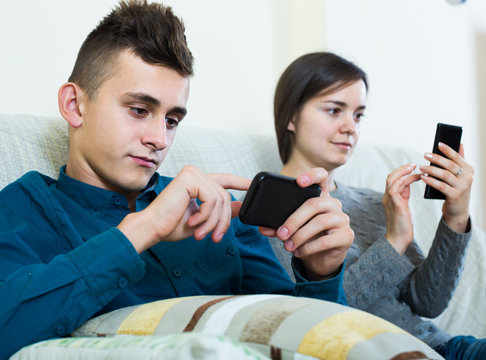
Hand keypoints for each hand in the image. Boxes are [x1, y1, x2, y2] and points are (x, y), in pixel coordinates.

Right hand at [118, 165, 249, 252]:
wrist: (152, 228)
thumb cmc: (170, 225)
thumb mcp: (203, 220)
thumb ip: (220, 211)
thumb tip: (240, 206)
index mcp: (197, 182)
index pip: (225, 179)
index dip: (241, 182)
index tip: (253, 184)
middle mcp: (195, 174)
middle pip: (225, 196)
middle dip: (223, 220)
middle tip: (215, 237)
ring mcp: (193, 174)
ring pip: (220, 200)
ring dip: (213, 222)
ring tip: (200, 233)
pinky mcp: (190, 178)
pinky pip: (212, 199)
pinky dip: (206, 215)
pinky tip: (193, 222)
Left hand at [260, 168, 353, 279]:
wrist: (320, 259)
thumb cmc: (305, 238)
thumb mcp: (291, 229)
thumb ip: (277, 226)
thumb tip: (262, 228)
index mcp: (320, 196)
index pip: (321, 177)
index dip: (312, 176)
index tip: (298, 182)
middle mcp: (334, 204)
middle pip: (314, 204)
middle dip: (294, 220)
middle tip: (281, 234)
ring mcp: (342, 219)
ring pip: (320, 222)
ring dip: (300, 235)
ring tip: (288, 246)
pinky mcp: (347, 236)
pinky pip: (326, 240)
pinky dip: (308, 247)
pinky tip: (298, 252)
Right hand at [382, 163, 421, 253]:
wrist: (399, 238)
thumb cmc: (403, 225)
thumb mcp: (404, 206)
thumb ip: (404, 195)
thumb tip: (409, 184)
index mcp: (389, 197)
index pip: (392, 179)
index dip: (401, 172)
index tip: (413, 168)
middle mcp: (387, 196)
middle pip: (390, 176)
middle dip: (402, 168)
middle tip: (414, 164)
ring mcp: (389, 199)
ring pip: (393, 179)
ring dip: (404, 171)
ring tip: (415, 167)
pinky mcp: (394, 203)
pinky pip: (396, 186)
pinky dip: (406, 179)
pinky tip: (417, 178)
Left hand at [420, 142, 472, 232]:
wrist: (458, 210)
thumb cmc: (456, 189)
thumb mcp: (460, 175)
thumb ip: (459, 160)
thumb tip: (459, 143)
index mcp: (469, 170)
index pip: (457, 157)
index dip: (448, 150)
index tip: (438, 143)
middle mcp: (468, 177)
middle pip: (450, 165)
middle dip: (437, 159)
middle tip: (425, 154)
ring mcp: (462, 187)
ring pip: (445, 175)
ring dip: (431, 169)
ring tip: (421, 166)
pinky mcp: (454, 195)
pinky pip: (441, 186)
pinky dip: (431, 181)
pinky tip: (423, 177)